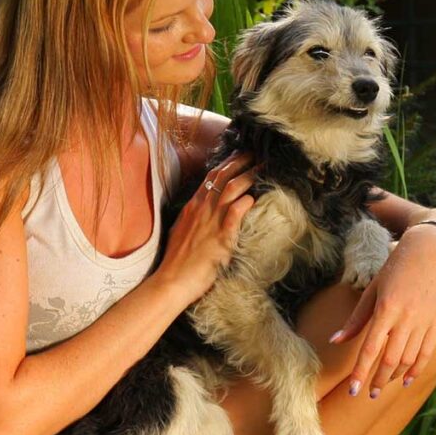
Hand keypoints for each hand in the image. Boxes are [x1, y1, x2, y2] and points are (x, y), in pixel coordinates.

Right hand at [154, 152, 255, 301]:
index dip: (227, 163)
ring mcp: (211, 221)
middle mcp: (201, 209)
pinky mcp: (221, 237)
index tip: (240, 155)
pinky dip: (245, 203)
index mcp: (193, 207)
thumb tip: (200, 212)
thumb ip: (193, 219)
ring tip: (263, 168)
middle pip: (223, 177)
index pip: (211, 177)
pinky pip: (235, 213)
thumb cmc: (177, 261)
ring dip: (249, 176)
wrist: (172, 281)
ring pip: (231, 189)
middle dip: (240, 162)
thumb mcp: (181, 231)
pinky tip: (254, 198)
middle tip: (256, 153)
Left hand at [330, 224, 435, 397]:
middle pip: (390, 360)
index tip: (354, 390)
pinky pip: (427, 353)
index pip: (370, 349)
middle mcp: (406, 318)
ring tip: (382, 385)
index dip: (361, 373)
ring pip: (408, 359)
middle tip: (368, 394)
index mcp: (386, 309)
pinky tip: (406, 379)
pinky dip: (416, 369)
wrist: (430, 252)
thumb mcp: (372, 290)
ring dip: (394, 376)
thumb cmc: (395, 269)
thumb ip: (356, 319)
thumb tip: (335, 341)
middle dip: (377, 380)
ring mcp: (424, 322)